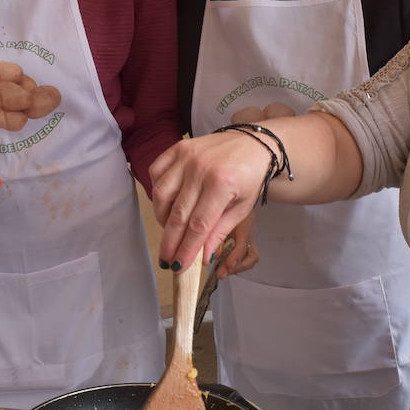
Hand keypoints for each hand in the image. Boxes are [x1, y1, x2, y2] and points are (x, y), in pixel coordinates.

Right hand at [149, 133, 268, 270]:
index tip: (179, 266)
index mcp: (221, 184)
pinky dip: (157, 191)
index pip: (198, 225)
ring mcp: (186, 156)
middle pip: (178, 214)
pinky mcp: (178, 148)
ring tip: (170, 231)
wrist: (253, 142)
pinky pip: (156, 172)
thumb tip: (203, 257)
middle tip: (166, 260)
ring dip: (162, 218)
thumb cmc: (250, 176)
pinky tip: (165, 203)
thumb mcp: (243, 207)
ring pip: (161, 194)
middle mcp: (200, 169)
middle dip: (170, 242)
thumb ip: (220, 231)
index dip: (186, 249)